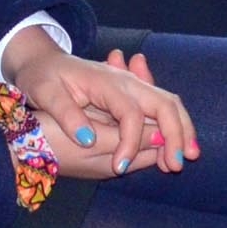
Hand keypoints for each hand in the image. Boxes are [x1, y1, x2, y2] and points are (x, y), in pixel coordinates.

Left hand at [4, 34, 195, 173]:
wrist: (42, 59)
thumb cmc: (42, 76)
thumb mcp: (45, 93)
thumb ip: (67, 116)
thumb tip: (87, 140)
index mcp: (106, 82)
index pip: (131, 113)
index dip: (130, 143)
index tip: (118, 168)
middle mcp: (125, 82)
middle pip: (163, 103)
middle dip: (175, 134)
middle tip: (177, 164)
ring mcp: (131, 86)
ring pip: (168, 104)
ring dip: (180, 130)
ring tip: (184, 157)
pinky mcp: (131, 94)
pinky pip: (160, 107)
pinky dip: (172, 125)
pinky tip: (175, 145)